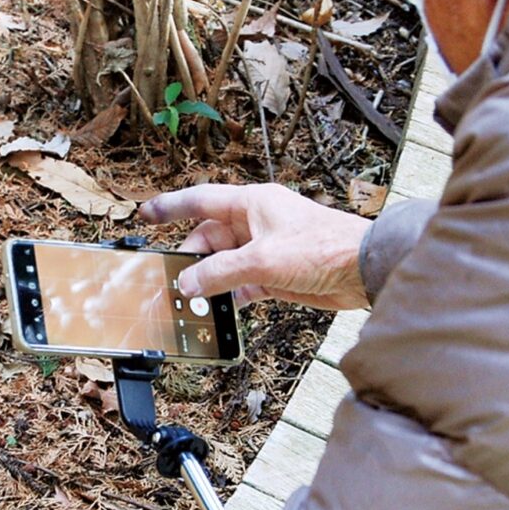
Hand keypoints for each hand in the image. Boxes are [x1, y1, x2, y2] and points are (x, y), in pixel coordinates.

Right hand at [139, 183, 370, 310]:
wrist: (363, 269)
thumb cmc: (324, 247)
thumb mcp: (262, 260)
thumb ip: (220, 272)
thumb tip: (189, 283)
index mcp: (251, 204)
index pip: (200, 200)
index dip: (170, 206)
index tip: (145, 214)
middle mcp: (255, 223)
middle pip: (208, 239)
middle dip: (191, 260)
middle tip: (175, 282)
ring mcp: (265, 249)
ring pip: (224, 264)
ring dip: (210, 281)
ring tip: (195, 300)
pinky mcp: (275, 274)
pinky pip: (241, 282)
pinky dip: (230, 295)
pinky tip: (222, 309)